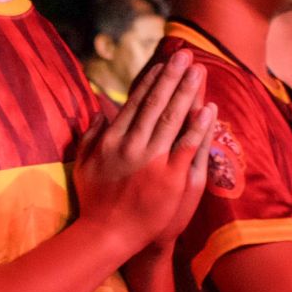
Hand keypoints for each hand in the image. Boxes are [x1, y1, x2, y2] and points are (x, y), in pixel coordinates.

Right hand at [72, 50, 214, 255]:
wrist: (108, 235)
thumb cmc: (95, 202)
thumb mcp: (83, 165)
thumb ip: (90, 136)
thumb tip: (100, 112)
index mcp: (112, 140)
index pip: (135, 103)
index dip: (151, 82)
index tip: (163, 64)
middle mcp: (132, 145)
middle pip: (157, 104)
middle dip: (172, 77)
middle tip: (186, 56)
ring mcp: (152, 161)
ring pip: (173, 118)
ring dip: (187, 92)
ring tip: (199, 71)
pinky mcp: (171, 178)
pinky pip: (188, 146)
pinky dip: (199, 126)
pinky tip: (208, 108)